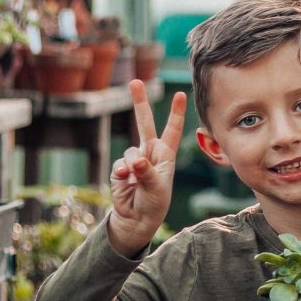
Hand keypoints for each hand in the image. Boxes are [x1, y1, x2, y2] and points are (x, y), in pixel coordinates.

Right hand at [109, 83, 186, 255]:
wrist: (137, 218)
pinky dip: (121, 172)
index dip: (176, 112)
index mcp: (165, 155)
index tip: (181, 94)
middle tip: (134, 82)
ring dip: (132, 165)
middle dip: (139, 103)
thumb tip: (135, 160)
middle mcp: (150, 153)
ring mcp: (135, 160)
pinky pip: (120, 164)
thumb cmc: (154, 203)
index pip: (172, 129)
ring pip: (131, 151)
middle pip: (144, 123)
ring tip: (136, 180)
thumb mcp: (157, 188)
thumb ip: (146, 172)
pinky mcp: (121, 169)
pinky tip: (125, 181)